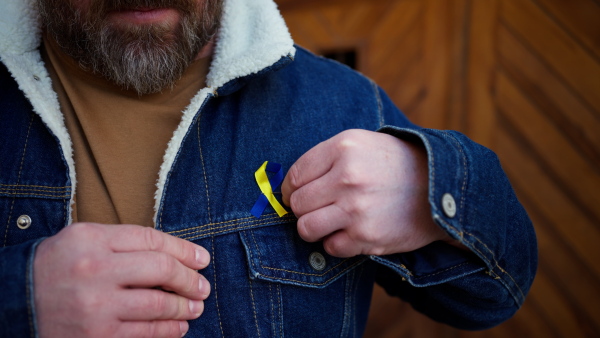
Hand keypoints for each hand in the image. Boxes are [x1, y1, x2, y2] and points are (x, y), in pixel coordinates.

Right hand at [34, 223, 210, 337]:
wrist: (15, 302)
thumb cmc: (55, 266)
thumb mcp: (83, 239)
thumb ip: (124, 241)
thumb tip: (174, 254)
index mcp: (92, 238)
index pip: (152, 240)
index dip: (184, 249)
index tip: (201, 259)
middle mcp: (94, 269)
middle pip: (161, 269)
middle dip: (189, 278)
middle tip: (202, 285)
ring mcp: (96, 305)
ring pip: (158, 304)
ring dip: (184, 306)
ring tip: (196, 306)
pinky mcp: (96, 335)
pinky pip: (144, 332)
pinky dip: (168, 330)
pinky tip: (179, 327)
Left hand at [282, 129, 449, 257]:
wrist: (439, 185)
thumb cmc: (394, 164)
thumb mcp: (361, 143)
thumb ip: (325, 158)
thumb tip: (289, 185)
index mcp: (343, 148)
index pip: (294, 175)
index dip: (290, 189)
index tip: (296, 195)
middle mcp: (348, 177)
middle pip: (297, 203)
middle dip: (302, 209)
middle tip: (318, 208)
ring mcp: (357, 209)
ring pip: (306, 228)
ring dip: (312, 228)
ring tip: (328, 222)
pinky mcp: (368, 237)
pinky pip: (331, 247)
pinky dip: (336, 243)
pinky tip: (351, 231)